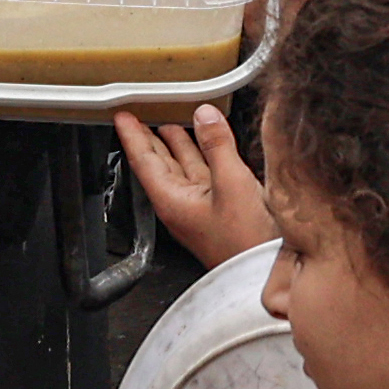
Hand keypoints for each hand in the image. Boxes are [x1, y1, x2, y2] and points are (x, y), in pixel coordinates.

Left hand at [112, 104, 272, 269]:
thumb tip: (205, 116)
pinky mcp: (219, 210)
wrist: (266, 272)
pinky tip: (208, 146)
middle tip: (140, 117)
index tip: (122, 117)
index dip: (133, 135)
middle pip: (161, 164)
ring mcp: (200, 208)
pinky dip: (202, 156)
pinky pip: (205, 175)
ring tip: (170, 124)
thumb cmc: (245, 242)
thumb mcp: (231, 183)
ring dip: (177, 145)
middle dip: (150, 138)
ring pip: (184, 168)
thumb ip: (217, 146)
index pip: (144, 161)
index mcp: (172, 201)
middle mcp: (182, 205)